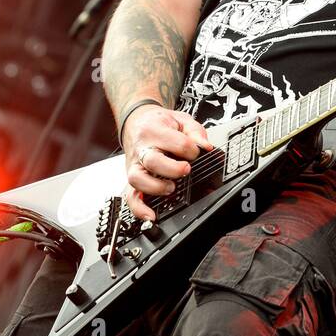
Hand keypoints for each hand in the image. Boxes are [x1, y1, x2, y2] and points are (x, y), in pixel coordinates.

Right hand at [120, 104, 213, 221]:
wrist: (136, 121)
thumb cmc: (158, 123)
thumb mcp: (181, 119)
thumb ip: (195, 131)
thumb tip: (205, 147)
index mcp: (154, 130)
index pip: (176, 142)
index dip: (191, 149)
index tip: (195, 152)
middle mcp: (141, 148)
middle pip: (153, 161)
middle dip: (173, 169)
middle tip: (186, 170)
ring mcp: (134, 164)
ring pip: (138, 179)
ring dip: (156, 187)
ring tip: (171, 188)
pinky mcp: (132, 177)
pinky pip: (130, 196)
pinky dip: (139, 208)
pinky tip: (151, 215)